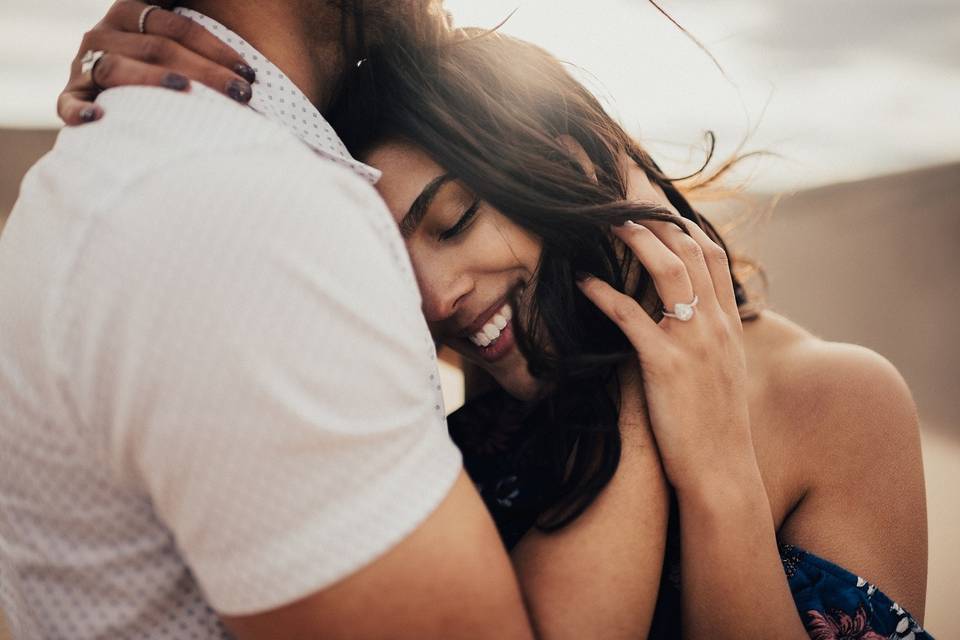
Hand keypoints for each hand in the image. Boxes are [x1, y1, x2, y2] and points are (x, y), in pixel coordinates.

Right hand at [59, 0, 255, 124]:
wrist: (116, 94)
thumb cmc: (162, 66)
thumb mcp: (174, 39)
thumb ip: (190, 29)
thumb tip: (242, 30)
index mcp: (131, 12)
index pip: (178, 26)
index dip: (217, 49)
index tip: (251, 74)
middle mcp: (105, 34)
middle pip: (158, 48)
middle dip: (206, 72)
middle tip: (243, 94)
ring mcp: (84, 63)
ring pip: (119, 69)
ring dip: (153, 81)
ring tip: (186, 92)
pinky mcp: (71, 95)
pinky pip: (68, 103)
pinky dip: (79, 111)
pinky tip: (100, 119)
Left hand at [577, 218, 757, 495]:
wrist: (721, 472)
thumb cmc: (715, 427)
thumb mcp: (724, 373)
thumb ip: (709, 339)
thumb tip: (685, 319)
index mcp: (729, 324)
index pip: (713, 256)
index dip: (684, 226)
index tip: (656, 209)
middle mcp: (716, 324)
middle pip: (690, 251)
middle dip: (656, 219)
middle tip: (622, 201)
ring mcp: (694, 342)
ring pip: (668, 271)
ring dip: (635, 240)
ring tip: (605, 223)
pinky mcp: (666, 364)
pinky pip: (631, 316)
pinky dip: (604, 293)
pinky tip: (582, 282)